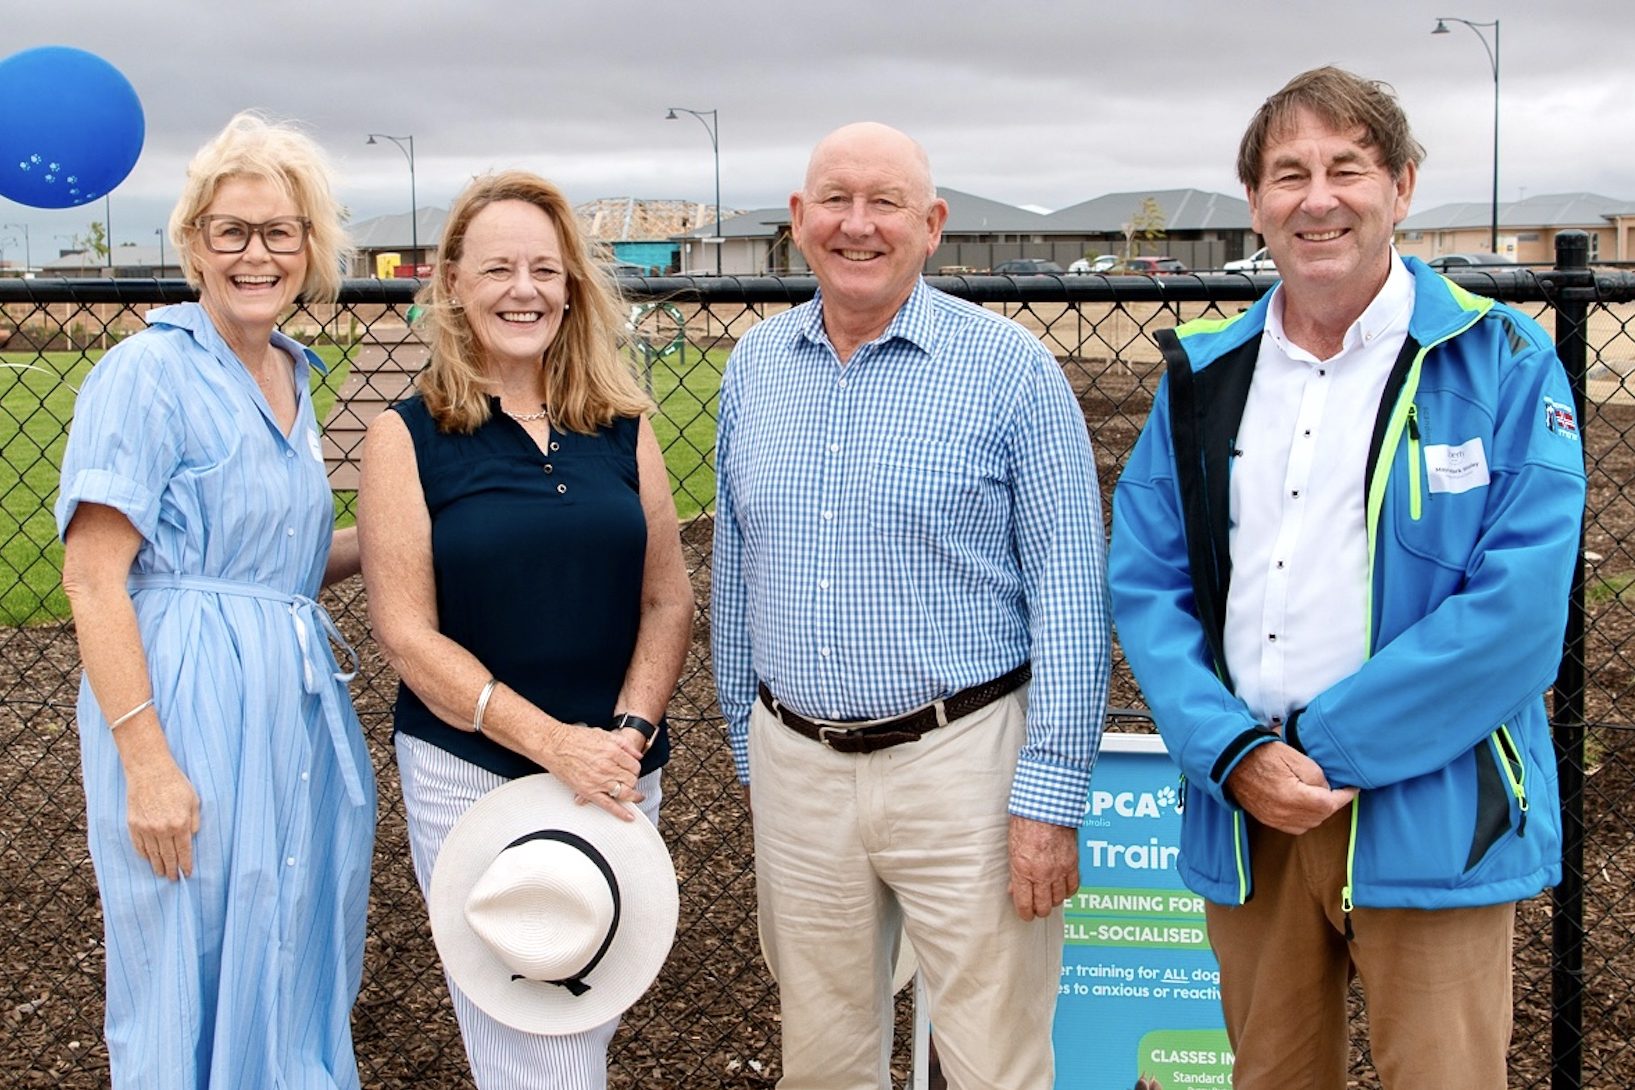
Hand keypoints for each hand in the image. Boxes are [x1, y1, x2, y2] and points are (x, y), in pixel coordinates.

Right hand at [123, 752, 200, 880]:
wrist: (149, 771)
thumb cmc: (175, 783)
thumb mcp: (194, 800)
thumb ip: (194, 821)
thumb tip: (193, 837)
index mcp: (180, 824)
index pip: (184, 851)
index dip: (185, 864)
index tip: (187, 873)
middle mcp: (162, 829)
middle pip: (168, 856)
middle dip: (171, 869)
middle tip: (173, 879)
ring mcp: (146, 828)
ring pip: (152, 854)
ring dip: (157, 866)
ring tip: (161, 873)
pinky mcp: (133, 824)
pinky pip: (139, 846)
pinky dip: (144, 855)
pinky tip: (148, 860)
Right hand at [551, 724, 643, 819]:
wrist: (554, 744)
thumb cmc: (574, 738)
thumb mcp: (604, 733)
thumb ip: (624, 744)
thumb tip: (637, 755)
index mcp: (613, 752)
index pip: (635, 766)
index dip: (635, 769)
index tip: (632, 770)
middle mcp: (607, 767)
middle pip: (631, 779)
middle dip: (633, 780)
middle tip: (629, 780)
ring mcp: (599, 781)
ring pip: (624, 792)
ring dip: (632, 795)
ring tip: (636, 797)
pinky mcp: (589, 791)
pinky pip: (608, 805)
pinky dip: (620, 812)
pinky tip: (628, 816)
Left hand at [1008, 817, 1079, 920]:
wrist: (1046, 806)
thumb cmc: (1025, 822)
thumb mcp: (1012, 848)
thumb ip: (1015, 872)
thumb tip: (1014, 889)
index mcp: (1023, 870)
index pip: (1025, 905)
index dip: (1025, 914)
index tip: (1025, 915)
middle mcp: (1042, 873)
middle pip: (1044, 907)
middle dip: (1039, 910)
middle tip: (1036, 907)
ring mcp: (1059, 870)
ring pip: (1060, 900)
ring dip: (1053, 900)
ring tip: (1048, 896)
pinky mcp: (1072, 863)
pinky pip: (1074, 887)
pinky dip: (1068, 891)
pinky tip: (1062, 888)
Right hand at [1225, 741, 1356, 834]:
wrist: (1231, 760)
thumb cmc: (1261, 754)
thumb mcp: (1295, 756)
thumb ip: (1316, 776)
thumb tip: (1325, 790)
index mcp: (1293, 797)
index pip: (1330, 804)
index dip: (1345, 796)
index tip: (1352, 788)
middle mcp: (1284, 813)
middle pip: (1320, 817)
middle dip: (1332, 804)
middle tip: (1336, 789)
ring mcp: (1274, 819)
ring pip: (1309, 824)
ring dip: (1319, 812)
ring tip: (1320, 796)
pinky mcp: (1267, 819)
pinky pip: (1294, 826)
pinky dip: (1304, 818)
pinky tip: (1304, 804)